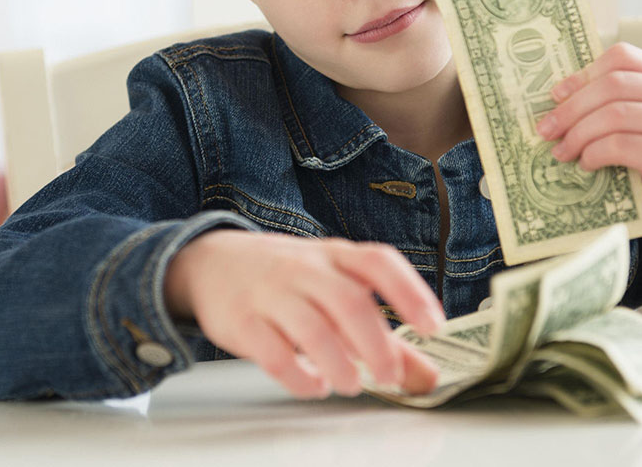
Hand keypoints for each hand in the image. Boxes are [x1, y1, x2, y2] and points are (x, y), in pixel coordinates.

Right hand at [164, 229, 445, 398]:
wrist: (209, 263)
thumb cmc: (287, 279)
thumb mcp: (335, 289)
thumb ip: (383, 334)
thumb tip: (428, 377)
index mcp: (335, 255)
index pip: (378, 262)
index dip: (410, 293)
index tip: (432, 328)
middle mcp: (304, 268)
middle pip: (349, 302)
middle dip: (376, 345)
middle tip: (389, 377)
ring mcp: (270, 293)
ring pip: (311, 329)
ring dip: (339, 365)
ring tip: (351, 386)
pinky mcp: (241, 322)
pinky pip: (273, 353)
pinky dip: (299, 376)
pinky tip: (314, 385)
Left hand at [535, 43, 641, 284]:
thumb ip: (619, 109)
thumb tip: (559, 103)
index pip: (623, 58)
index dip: (583, 74)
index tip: (555, 95)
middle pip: (613, 85)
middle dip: (571, 107)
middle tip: (545, 129)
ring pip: (614, 114)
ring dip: (578, 133)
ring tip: (561, 152)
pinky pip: (620, 145)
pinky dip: (594, 153)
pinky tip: (586, 164)